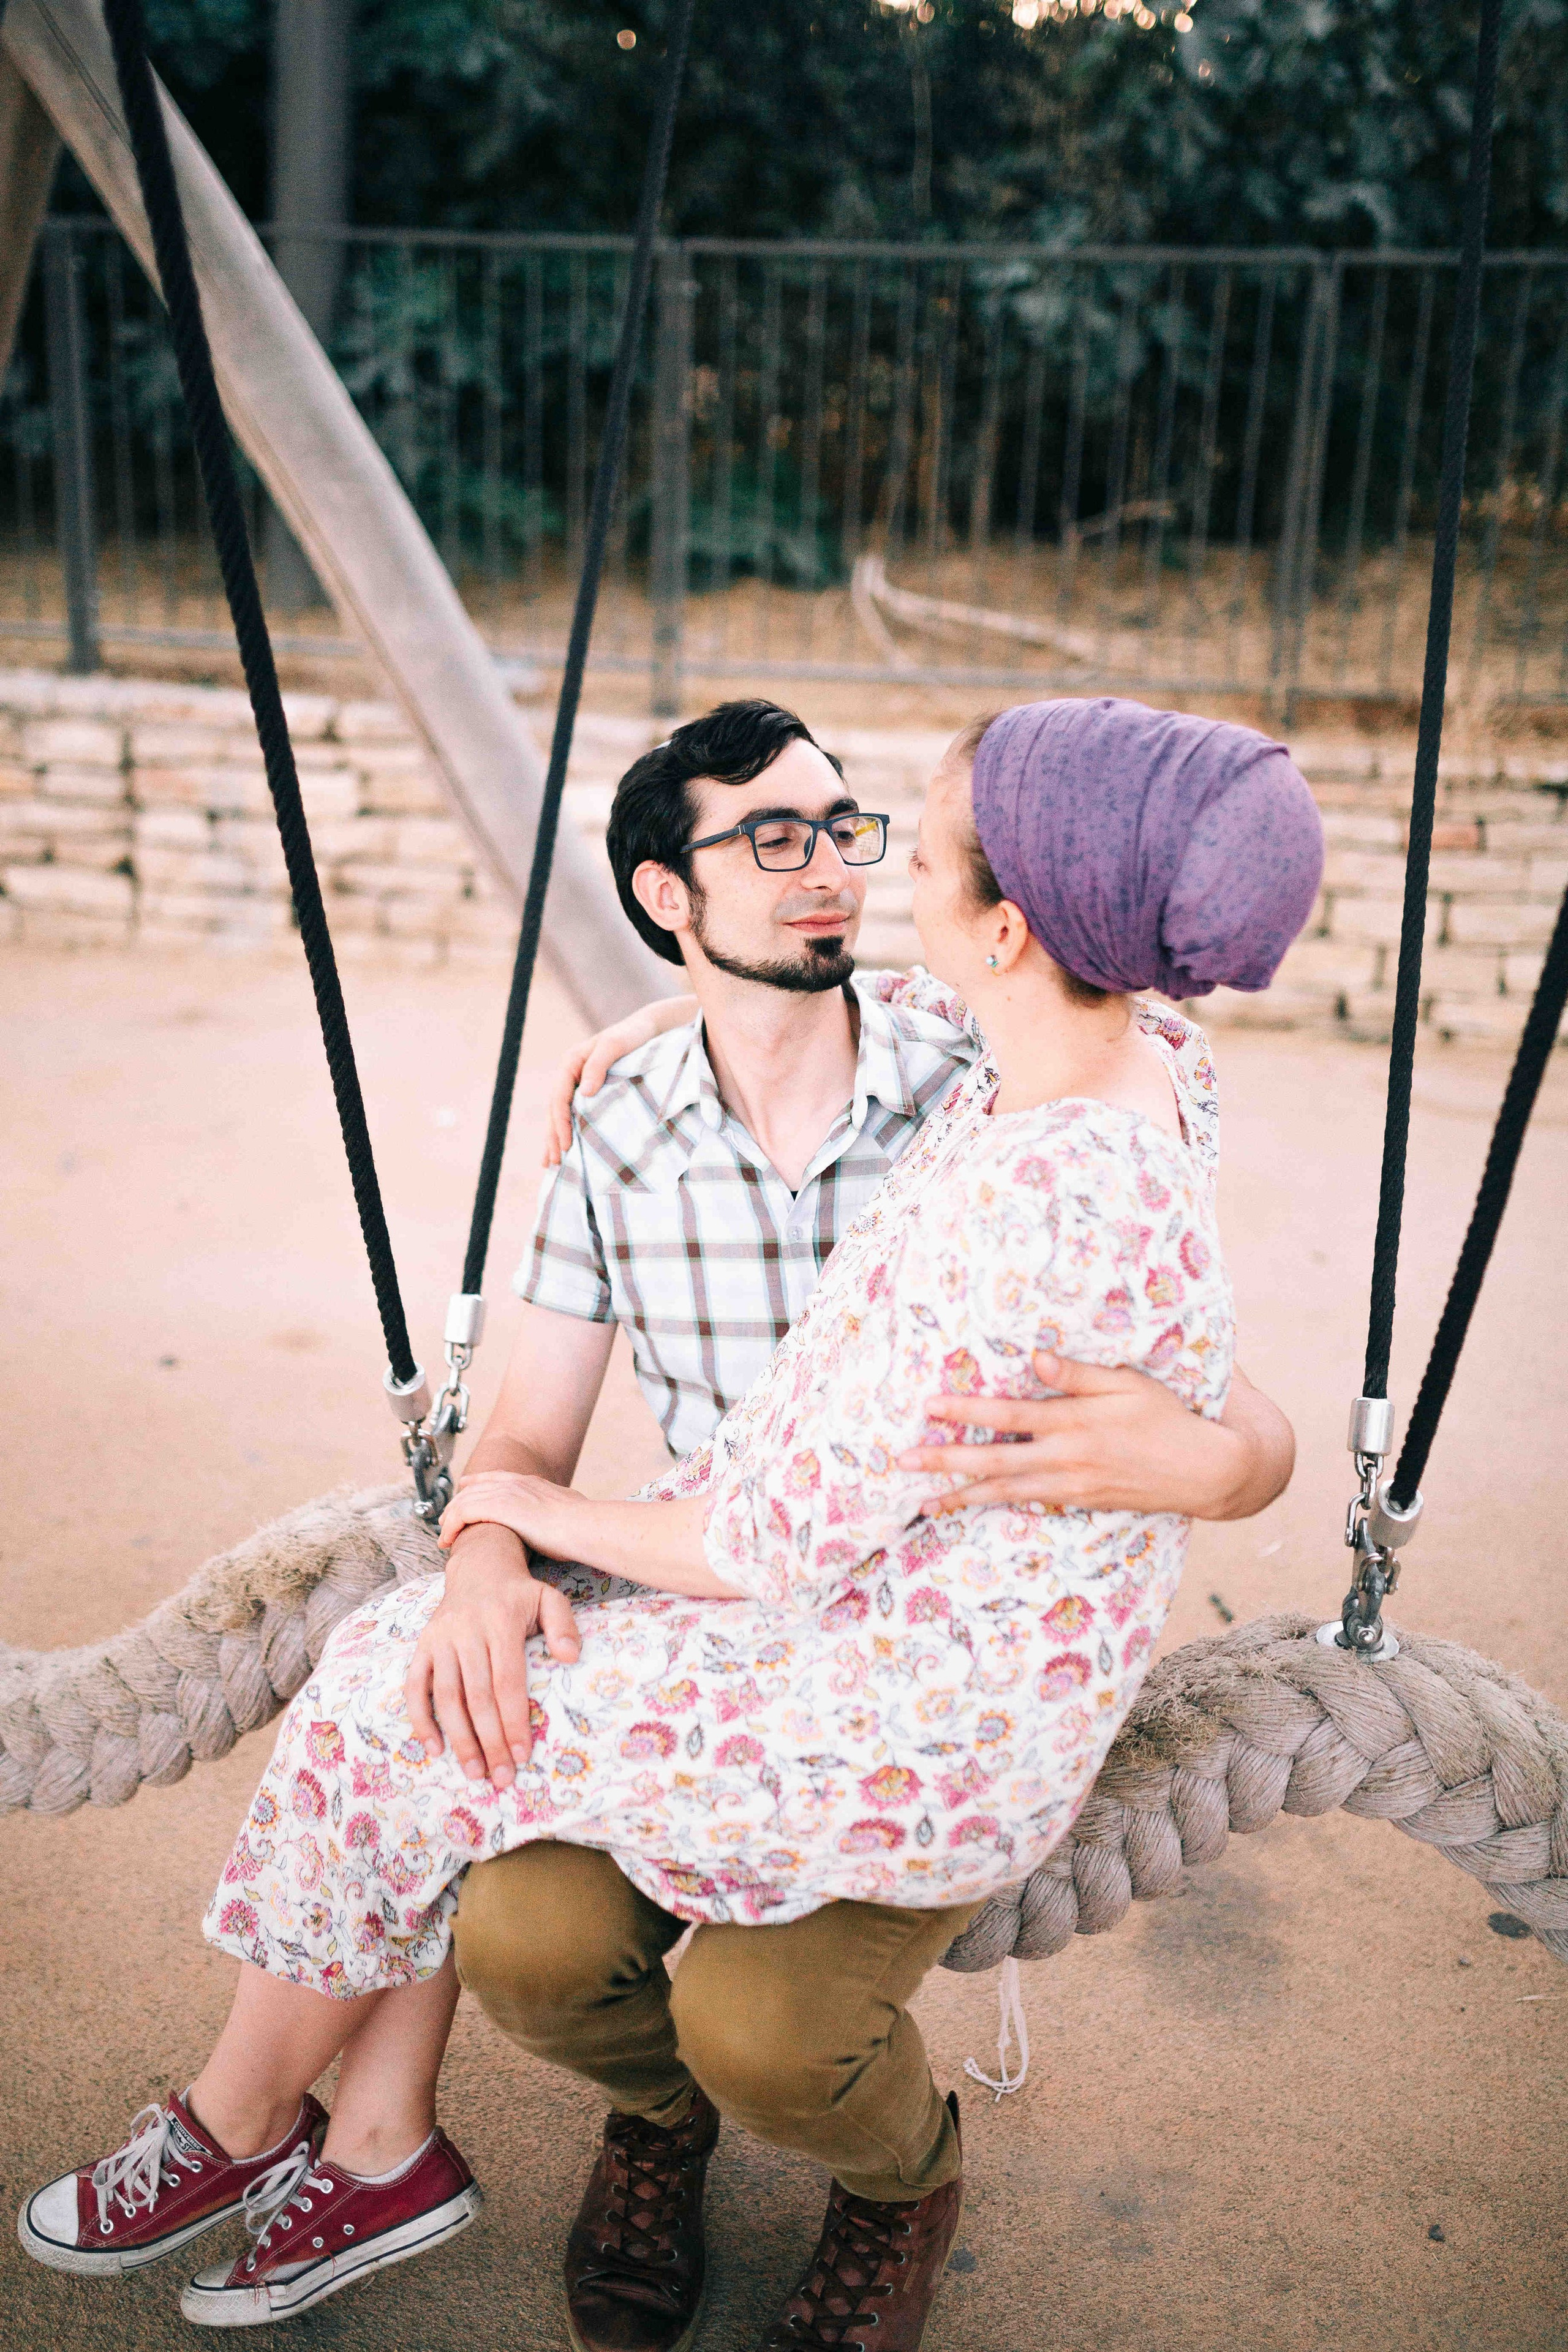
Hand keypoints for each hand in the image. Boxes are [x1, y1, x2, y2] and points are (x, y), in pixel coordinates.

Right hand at [404, 1521, 580, 1785]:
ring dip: (459, 1738)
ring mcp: (440, 1639)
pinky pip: (415, 1686)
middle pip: (477, 1696)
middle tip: (501, 1777)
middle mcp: (466, 1631)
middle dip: (489, 1741)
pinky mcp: (422, 1646)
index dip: (513, 1721)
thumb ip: (562, 1625)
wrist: (479, 1568)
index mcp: (500, 1622)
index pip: (507, 1681)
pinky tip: (435, 1749)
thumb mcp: (549, 1598)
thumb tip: (570, 1657)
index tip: (523, 1755)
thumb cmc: (519, 1595)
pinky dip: (421, 1719)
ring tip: (474, 1772)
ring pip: (446, 1696)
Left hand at [438, 1469, 580, 1557]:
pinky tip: (447, 1540)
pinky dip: (451, 1527)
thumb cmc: (581, 1526)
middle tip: (446, 1519)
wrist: (581, 1525)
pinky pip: (462, 1513)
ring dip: (450, 1519)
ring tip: (443, 1537)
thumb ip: (559, 1511)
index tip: (464, 1487)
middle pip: (474, 1489)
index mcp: (532, 1483)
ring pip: (464, 1501)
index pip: (496, 1477)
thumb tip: (567, 1518)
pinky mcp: (496, 1507)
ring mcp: (505, 1493)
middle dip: (457, 1503)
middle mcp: (515, 1483)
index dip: (477, 1482)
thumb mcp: (569, 1511)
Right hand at [543, 995, 698, 1165]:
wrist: (648, 1029)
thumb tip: (584, 1093)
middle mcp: (571, 1074)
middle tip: (554, 1163)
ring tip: (552, 1164)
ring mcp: (580, 1082)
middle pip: (556, 1110)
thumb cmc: (632, 1035)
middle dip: (553, 1136)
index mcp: (571, 1062)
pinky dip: (570, 1130)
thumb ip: (598, 1065)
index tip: (565, 1145)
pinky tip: (568, 1147)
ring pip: (562, 1114)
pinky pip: (576, 1113)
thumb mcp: (615, 1044)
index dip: (560, 1122)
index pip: (559, 1098)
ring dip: (556, 1137)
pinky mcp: (591, 1090)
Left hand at [896, 1350, 1264, 1520]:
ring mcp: (1070, 1486)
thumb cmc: (1166, 1417)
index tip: (928, 1407)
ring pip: (1004, 1492)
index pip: (1007, 1416)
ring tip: (924, 1501)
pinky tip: (973, 1506)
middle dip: (945, 1462)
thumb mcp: (1127, 1383)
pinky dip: (996, 1506)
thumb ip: (1078, 1373)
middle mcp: (1064, 1459)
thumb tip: (1033, 1357)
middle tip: (902, 1464)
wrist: (1202, 1471)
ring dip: (961, 1495)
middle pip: (993, 1462)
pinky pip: (1028, 1504)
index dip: (965, 1412)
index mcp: (1073, 1423)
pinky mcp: (1078, 1502)